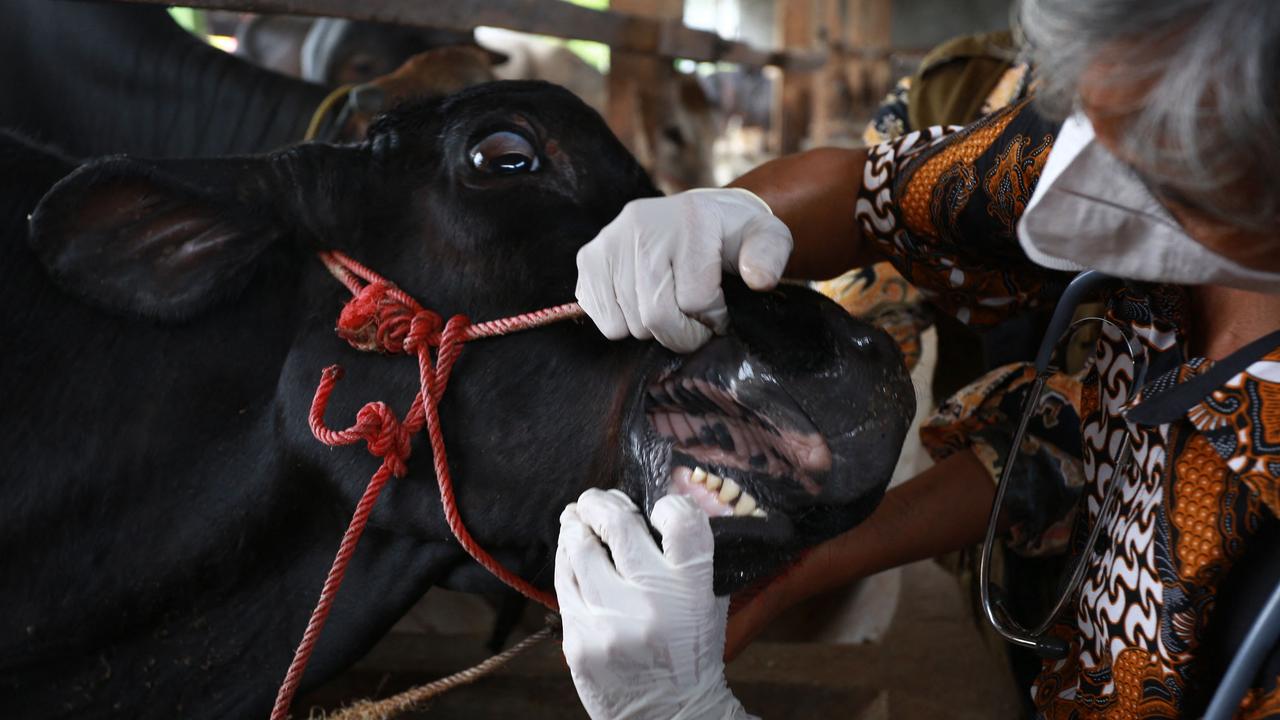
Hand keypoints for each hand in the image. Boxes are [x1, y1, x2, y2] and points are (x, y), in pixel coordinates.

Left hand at [556, 489, 754, 719]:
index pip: (682, 521)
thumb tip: (665, 501)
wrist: (670, 716)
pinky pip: (564, 582)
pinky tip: (573, 554)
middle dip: (601, 501)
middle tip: (597, 500)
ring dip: (576, 526)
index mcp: (691, 590)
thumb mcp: (708, 603)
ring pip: (578, 547)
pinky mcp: (579, 640)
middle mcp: (650, 602)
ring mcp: (610, 621)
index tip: (658, 508)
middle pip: (616, 523)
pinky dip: (568, 561)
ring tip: (578, 520)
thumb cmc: (690, 653)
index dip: (668, 504)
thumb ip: (693, 557)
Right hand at [575, 188, 793, 352]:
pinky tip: (644, 303)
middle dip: (683, 333)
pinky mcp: (589, 258)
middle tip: (695, 320)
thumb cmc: (734, 235)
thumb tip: (758, 280)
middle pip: (656, 316)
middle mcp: (642, 224)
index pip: (695, 300)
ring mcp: (610, 240)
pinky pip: (603, 320)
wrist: (699, 214)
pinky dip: (626, 325)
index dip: (713, 319)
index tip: (720, 311)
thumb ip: (771, 256)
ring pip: (629, 325)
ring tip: (671, 306)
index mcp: (690, 220)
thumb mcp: (767, 237)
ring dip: (655, 330)